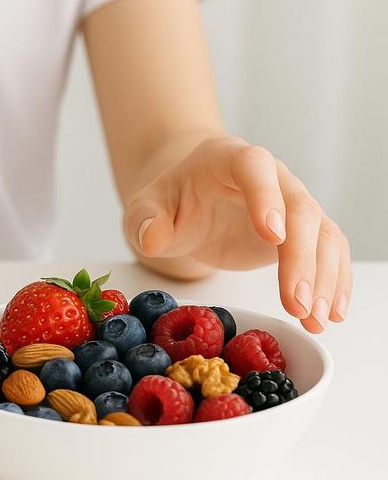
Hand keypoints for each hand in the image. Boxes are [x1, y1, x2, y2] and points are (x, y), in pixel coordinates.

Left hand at [124, 136, 350, 332]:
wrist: (188, 204)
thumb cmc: (169, 202)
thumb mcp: (145, 209)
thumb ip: (145, 220)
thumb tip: (152, 238)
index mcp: (228, 159)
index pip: (254, 167)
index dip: (265, 197)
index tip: (272, 235)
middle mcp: (272, 176)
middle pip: (299, 207)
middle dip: (302, 258)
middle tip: (296, 303)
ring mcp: (292, 203)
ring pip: (323, 233)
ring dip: (324, 278)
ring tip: (315, 320)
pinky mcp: (303, 231)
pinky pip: (329, 250)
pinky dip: (335, 281)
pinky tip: (333, 314)